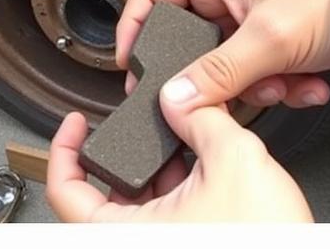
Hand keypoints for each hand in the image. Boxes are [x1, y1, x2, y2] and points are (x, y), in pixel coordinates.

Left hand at [46, 99, 311, 221]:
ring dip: (164, 163)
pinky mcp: (196, 243)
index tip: (75, 123)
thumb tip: (184, 95)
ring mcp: (170, 243)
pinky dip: (185, 182)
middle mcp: (143, 241)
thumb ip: (202, 116)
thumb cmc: (265, 243)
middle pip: (113, 189)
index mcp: (130, 232)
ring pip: (148, 199)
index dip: (64, 151)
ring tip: (185, 133)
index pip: (66, 193)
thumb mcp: (235, 159)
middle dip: (133, 146)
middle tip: (145, 117)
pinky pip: (174, 210)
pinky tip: (207, 160)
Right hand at [116, 0, 329, 110]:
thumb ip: (220, 72)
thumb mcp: (271, 37)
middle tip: (229, 95)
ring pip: (233, 63)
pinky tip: (310, 82)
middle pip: (195, 44)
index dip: (135, 35)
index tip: (132, 72)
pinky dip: (286, 80)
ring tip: (287, 83)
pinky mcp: (283, 29)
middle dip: (218, 78)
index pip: (151, 0)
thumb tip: (176, 96)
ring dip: (260, 84)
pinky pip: (266, 66)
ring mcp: (256, 10)